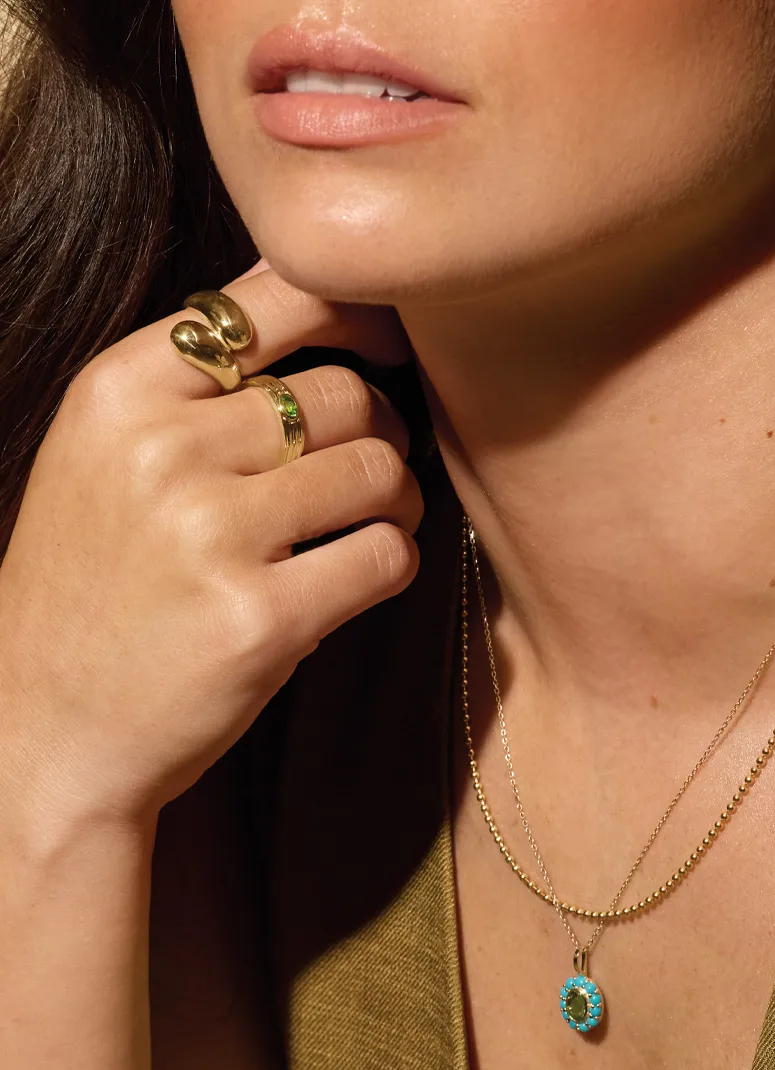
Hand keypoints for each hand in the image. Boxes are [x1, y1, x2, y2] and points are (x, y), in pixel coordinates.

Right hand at [0, 266, 422, 826]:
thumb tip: (318, 308)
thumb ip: (192, 386)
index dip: (353, 314)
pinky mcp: (262, 619)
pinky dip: (393, 562)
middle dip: (380, 429)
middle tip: (371, 469)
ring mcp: (211, 536)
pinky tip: (360, 575)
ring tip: (371, 523)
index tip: (383, 346)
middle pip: (343, 394)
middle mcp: (161, 451)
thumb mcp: (103, 457)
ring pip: (377, 469)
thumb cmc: (93, 588)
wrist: (46, 732)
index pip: (269, 299)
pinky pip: (386, 555)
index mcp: (117, 393)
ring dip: (396, 498)